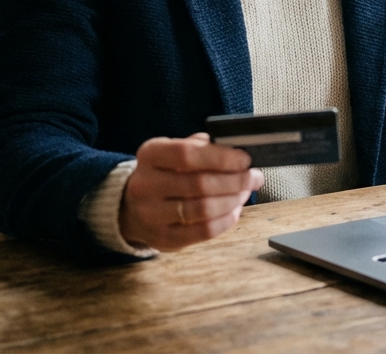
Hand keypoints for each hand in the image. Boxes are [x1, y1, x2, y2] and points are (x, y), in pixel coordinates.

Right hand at [119, 132, 263, 251]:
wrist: (131, 207)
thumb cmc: (164, 173)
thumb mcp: (173, 151)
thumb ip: (201, 147)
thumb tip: (237, 152)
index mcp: (150, 155)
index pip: (187, 154)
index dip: (221, 157)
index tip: (244, 160)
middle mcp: (145, 184)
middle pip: (199, 184)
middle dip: (235, 180)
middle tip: (254, 178)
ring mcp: (151, 215)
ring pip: (203, 209)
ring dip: (233, 200)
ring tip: (245, 193)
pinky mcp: (163, 239)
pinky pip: (203, 231)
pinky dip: (225, 221)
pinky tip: (234, 210)